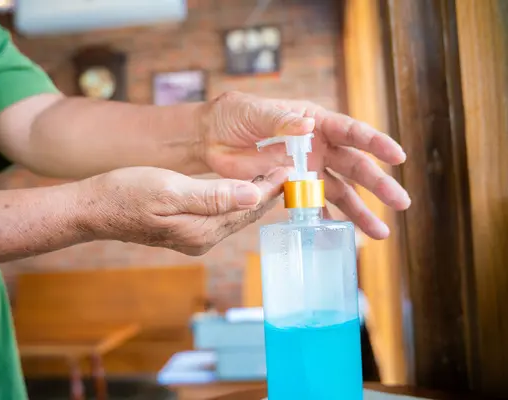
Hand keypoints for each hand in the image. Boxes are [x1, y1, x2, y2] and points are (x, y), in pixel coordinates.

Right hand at [80, 166, 287, 255]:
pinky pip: (220, 216)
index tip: (290, 169)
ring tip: (272, 175)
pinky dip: (234, 200)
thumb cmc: (126, 194)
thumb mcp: (170, 190)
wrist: (94, 209)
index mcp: (202, 230)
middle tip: (290, 170)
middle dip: (268, 193)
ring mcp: (194, 238)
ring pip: (234, 215)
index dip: (270, 188)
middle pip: (245, 214)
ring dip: (253, 196)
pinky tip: (239, 187)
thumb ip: (213, 196)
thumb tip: (253, 195)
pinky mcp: (185, 232)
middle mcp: (202, 239)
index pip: (247, 208)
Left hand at [198, 91, 410, 239]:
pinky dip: (325, 220)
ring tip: (380, 234)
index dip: (375, 143)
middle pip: (354, 166)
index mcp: (313, 121)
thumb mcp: (254, 113)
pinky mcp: (291, 187)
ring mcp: (307, 168)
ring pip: (340, 191)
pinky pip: (313, 206)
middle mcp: (317, 146)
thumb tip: (306, 126)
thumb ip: (279, 120)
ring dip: (359, 211)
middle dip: (378, 184)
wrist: (210, 138)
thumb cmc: (232, 116)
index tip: (397, 157)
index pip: (350, 131)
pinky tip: (340, 236)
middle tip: (401, 202)